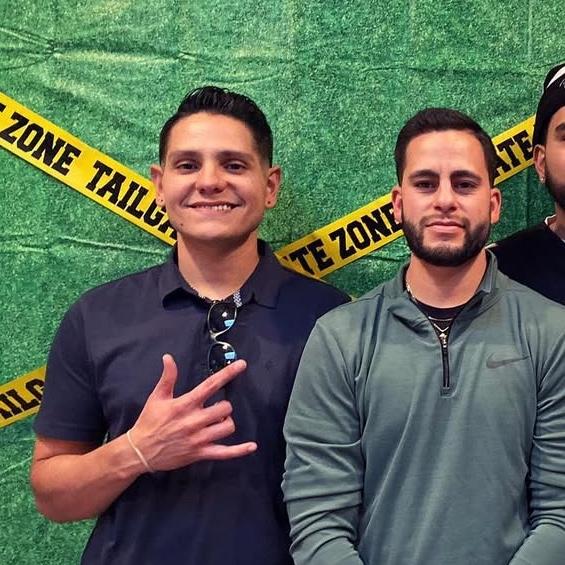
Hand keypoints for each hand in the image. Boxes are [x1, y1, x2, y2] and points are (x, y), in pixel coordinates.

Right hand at [129, 354, 256, 470]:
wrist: (140, 451)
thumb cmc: (149, 421)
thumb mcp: (157, 397)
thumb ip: (168, 377)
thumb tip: (168, 357)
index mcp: (185, 404)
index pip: (211, 385)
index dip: (228, 373)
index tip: (242, 364)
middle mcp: (194, 421)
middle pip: (225, 408)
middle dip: (224, 407)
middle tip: (215, 408)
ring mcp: (198, 439)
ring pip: (227, 427)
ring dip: (226, 423)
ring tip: (217, 422)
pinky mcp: (200, 453)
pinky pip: (224, 453)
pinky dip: (239, 450)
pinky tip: (251, 446)